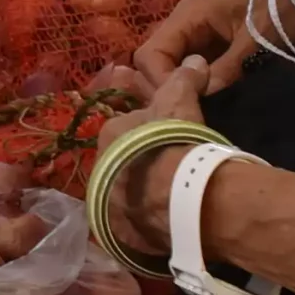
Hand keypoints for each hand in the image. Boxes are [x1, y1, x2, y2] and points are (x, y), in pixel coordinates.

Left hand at [95, 57, 209, 256]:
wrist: (185, 196)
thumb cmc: (177, 141)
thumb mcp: (180, 101)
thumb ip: (183, 79)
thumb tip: (195, 60)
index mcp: (109, 134)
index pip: (126, 128)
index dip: (150, 131)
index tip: (169, 138)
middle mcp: (100, 169)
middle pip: (124, 161)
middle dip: (143, 163)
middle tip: (173, 168)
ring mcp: (108, 205)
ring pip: (127, 194)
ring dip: (144, 194)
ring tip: (174, 197)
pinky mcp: (121, 234)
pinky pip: (134, 225)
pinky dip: (148, 222)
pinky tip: (168, 221)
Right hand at [133, 0, 274, 93]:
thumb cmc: (281, 10)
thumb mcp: (256, 42)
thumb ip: (226, 69)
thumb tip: (199, 96)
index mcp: (190, 13)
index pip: (151, 53)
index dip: (159, 80)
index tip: (182, 102)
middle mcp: (184, 20)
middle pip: (154, 59)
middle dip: (164, 85)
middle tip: (186, 109)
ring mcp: (195, 29)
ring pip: (168, 63)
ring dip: (178, 85)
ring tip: (194, 106)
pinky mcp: (208, 40)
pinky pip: (187, 63)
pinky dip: (191, 81)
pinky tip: (205, 96)